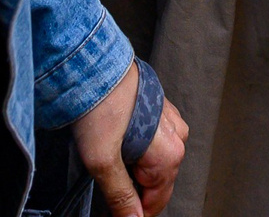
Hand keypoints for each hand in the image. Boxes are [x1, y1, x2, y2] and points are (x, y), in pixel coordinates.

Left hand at [73, 64, 187, 215]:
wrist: (92, 66)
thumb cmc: (99, 104)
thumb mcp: (103, 162)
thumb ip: (120, 197)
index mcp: (169, 154)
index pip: (156, 203)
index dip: (131, 211)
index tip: (113, 210)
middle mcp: (176, 137)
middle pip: (156, 184)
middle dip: (132, 187)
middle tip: (106, 175)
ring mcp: (170, 122)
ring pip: (153, 162)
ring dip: (132, 165)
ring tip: (109, 150)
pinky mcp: (159, 110)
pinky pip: (151, 141)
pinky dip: (135, 146)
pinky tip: (116, 135)